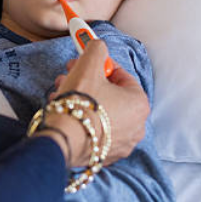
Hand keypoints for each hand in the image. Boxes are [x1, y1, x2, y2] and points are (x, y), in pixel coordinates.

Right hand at [45, 40, 149, 166]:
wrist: (63, 139)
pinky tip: (65, 112)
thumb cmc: (80, 102)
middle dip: (87, 82)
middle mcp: (137, 126)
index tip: (85, 62)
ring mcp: (121, 144)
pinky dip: (82, 120)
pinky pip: (95, 130)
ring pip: (101, 113)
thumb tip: (97, 45)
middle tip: (70, 75)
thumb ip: (96, 49)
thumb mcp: (89, 64)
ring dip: (81, 99)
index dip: (100, 66)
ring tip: (61, 93)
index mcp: (139, 104)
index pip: (121, 76)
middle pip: (110, 95)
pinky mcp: (104, 156)